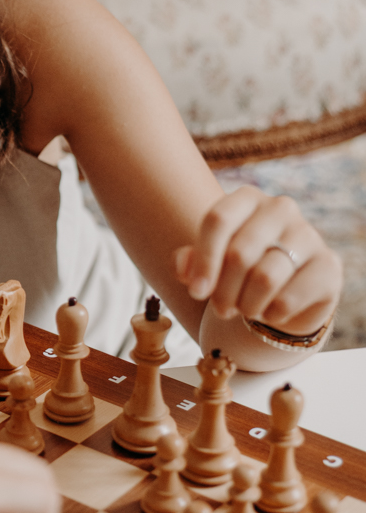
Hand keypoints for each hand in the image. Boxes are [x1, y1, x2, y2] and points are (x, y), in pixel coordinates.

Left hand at [174, 186, 340, 335]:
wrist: (286, 294)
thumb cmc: (239, 273)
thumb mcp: (210, 264)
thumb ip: (189, 262)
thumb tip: (184, 268)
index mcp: (247, 198)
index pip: (218, 220)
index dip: (204, 261)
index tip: (196, 292)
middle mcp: (280, 208)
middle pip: (239, 253)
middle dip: (223, 291)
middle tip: (221, 309)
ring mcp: (308, 234)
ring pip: (265, 278)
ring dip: (247, 305)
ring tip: (245, 310)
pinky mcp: (328, 265)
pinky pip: (289, 298)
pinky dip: (272, 313)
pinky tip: (270, 311)